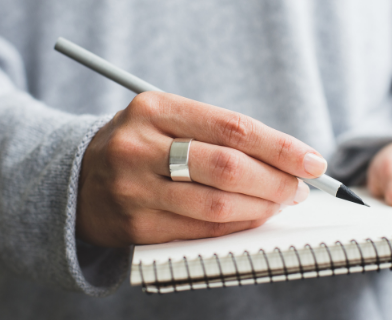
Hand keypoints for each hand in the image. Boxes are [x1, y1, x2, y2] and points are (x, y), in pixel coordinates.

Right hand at [76, 92, 327, 246]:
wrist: (79, 179)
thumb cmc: (141, 146)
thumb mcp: (169, 121)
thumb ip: (220, 135)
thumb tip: (284, 160)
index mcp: (154, 109)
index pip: (232, 127)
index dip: (280, 147)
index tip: (312, 160)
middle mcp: (139, 147)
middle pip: (227, 167)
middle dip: (275, 181)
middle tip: (298, 187)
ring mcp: (134, 189)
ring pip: (217, 204)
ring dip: (261, 207)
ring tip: (280, 202)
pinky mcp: (136, 226)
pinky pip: (201, 229)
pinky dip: (237, 225)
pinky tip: (253, 217)